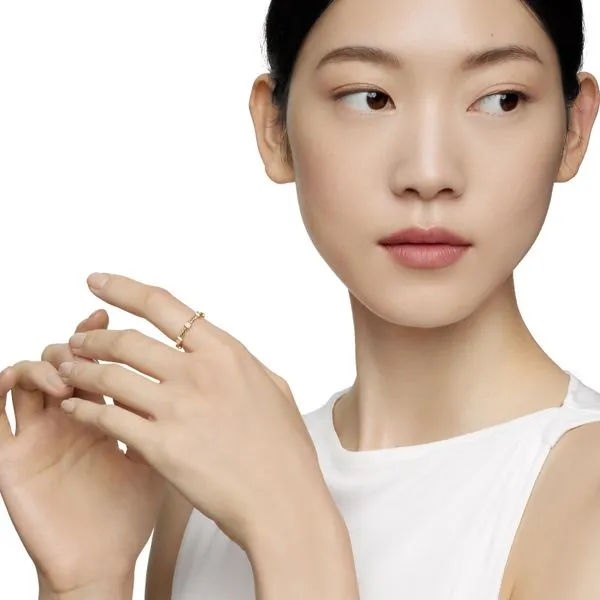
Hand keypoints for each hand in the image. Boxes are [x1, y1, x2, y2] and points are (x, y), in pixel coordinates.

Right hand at [0, 310, 164, 595]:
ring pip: (29, 377)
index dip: (102, 335)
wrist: (102, 562)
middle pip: (64, 361)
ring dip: (45, 362)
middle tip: (88, 337)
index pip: (98, 362)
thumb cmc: (130, 512)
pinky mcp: (13, 457)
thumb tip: (188, 372)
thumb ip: (162, 415)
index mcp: (102, 413)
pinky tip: (27, 378)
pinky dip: (6, 385)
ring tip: (69, 371)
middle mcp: (69, 418)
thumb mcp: (156, 454)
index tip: (112, 313)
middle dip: (75, 343)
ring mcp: (39, 434)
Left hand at [57, 273, 332, 551]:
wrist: (283, 501)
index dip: (123, 288)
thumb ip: (240, 364)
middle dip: (93, 338)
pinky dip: (84, 409)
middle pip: (127, 340)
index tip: (96, 282)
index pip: (163, 305)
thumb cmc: (283, 448)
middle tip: (76, 340)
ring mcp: (178, 408)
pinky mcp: (161, 446)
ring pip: (110, 376)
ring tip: (65, 369)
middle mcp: (198, 372)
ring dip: (80, 370)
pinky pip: (108, 419)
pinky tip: (73, 407)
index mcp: (226, 352)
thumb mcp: (274, 388)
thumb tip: (221, 352)